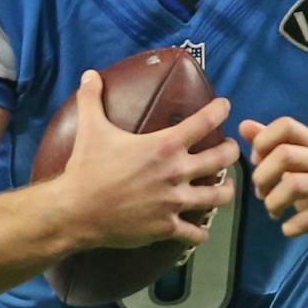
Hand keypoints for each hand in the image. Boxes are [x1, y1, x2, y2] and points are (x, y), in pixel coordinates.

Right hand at [52, 72, 237, 250]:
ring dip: (225, 190)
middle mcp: (176, 172)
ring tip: (223, 186)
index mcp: (164, 145)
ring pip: (218, 196)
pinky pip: (196, 233)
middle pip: (222, 158)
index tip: (225, 106)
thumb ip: (92, 99)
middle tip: (228, 148)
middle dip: (231, 151)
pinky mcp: (166, 227)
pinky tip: (201, 229)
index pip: (204, 121)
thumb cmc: (86, 168)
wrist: (76, 211)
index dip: (220, 110)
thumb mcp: (90, 129)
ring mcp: (174, 202)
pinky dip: (201, 232)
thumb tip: (89, 74)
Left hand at [240, 116, 307, 256]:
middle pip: (284, 154)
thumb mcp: (301, 166)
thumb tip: (244, 126)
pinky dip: (291, 226)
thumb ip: (273, 146)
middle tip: (261, 194)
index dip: (262, 143)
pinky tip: (288, 229)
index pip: (285, 125)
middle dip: (262, 177)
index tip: (257, 163)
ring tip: (273, 212)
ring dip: (273, 202)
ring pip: (294, 184)